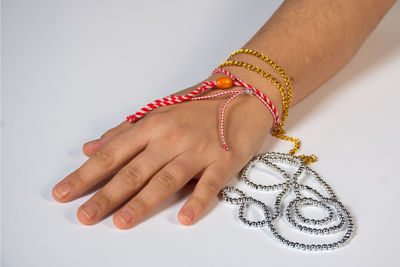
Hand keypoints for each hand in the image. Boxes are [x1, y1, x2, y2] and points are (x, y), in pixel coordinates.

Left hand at [52, 80, 272, 228]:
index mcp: (152, 125)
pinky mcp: (224, 161)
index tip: (64, 193)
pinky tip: (184, 219)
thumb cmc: (199, 105)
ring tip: (121, 222)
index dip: (87, 173)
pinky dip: (198, 201)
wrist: (245, 95)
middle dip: (107, 195)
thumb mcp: (159, 112)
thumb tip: (90, 148)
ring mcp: (198, 150)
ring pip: (166, 179)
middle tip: (84, 216)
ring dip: (143, 201)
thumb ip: (124, 132)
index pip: (113, 153)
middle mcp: (171, 138)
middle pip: (134, 170)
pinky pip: (210, 184)